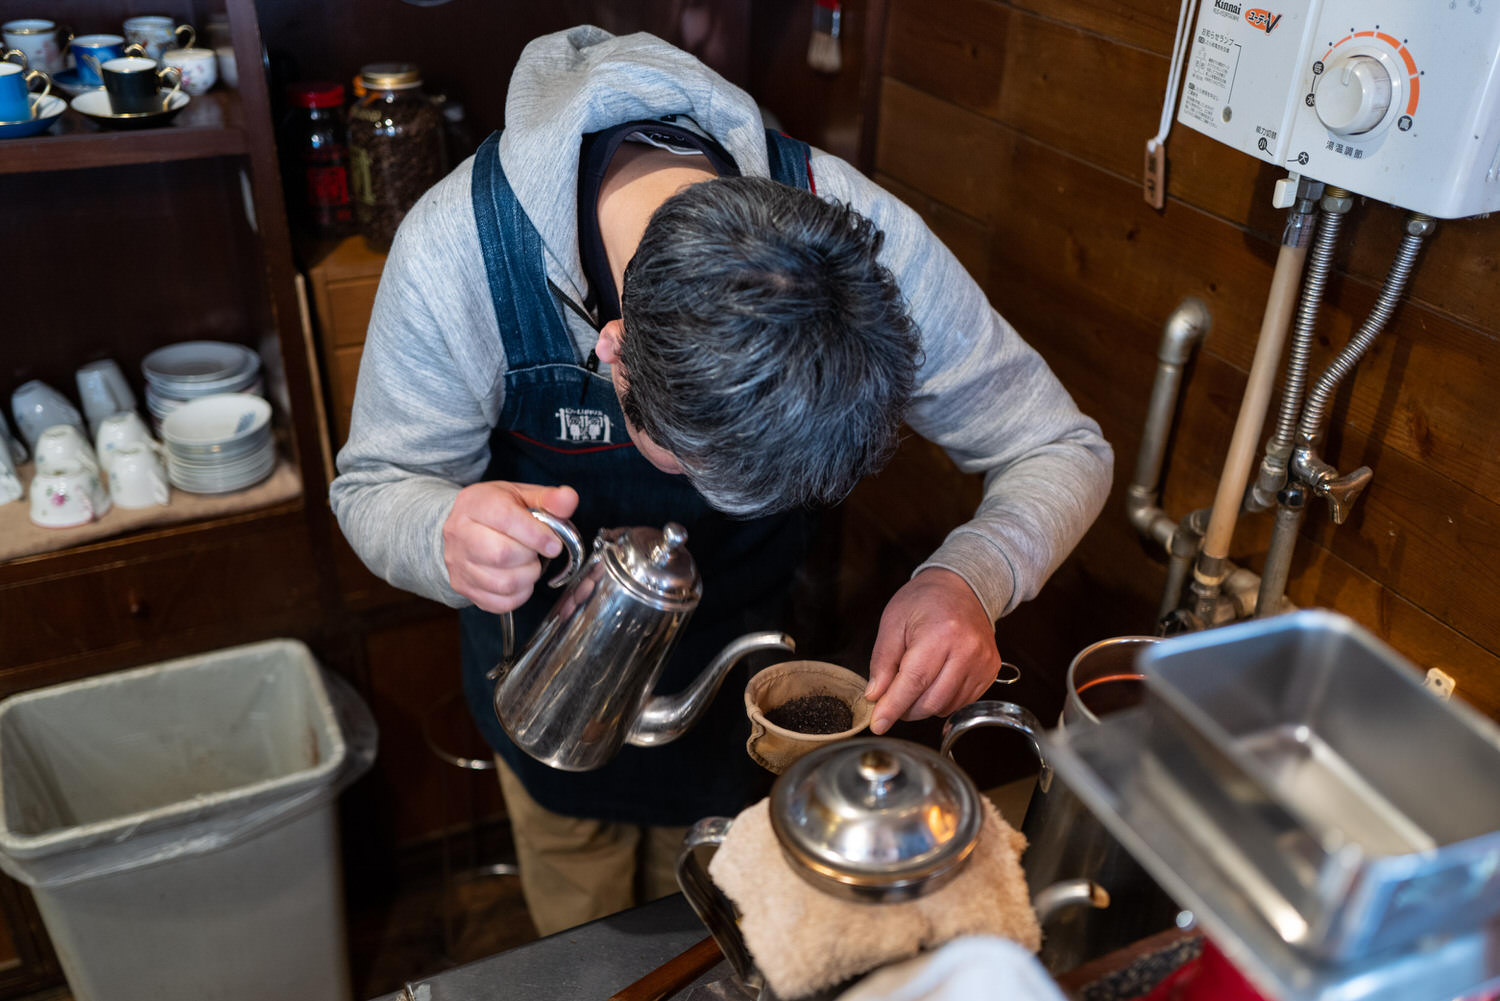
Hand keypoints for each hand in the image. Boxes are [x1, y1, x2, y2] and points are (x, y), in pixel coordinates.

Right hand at [442, 481, 579, 612]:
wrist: (463, 528)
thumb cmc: (495, 511)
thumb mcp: (521, 495)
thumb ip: (548, 499)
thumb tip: (568, 498)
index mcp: (473, 504)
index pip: (505, 519)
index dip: (536, 535)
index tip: (554, 544)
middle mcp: (459, 534)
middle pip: (501, 555)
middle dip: (531, 557)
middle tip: (537, 552)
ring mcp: (458, 563)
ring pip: (502, 583)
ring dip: (528, 577)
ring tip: (529, 564)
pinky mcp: (463, 587)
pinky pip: (499, 603)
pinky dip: (520, 595)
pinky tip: (521, 580)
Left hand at [864, 568, 1003, 734]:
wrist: (961, 587)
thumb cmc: (924, 600)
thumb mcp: (893, 623)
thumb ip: (882, 662)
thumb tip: (875, 697)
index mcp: (940, 634)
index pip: (913, 682)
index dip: (893, 707)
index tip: (878, 724)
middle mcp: (967, 650)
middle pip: (931, 701)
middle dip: (905, 708)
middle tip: (892, 696)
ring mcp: (983, 663)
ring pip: (946, 706)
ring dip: (923, 705)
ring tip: (914, 682)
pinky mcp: (991, 671)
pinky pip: (961, 702)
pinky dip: (942, 701)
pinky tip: (934, 681)